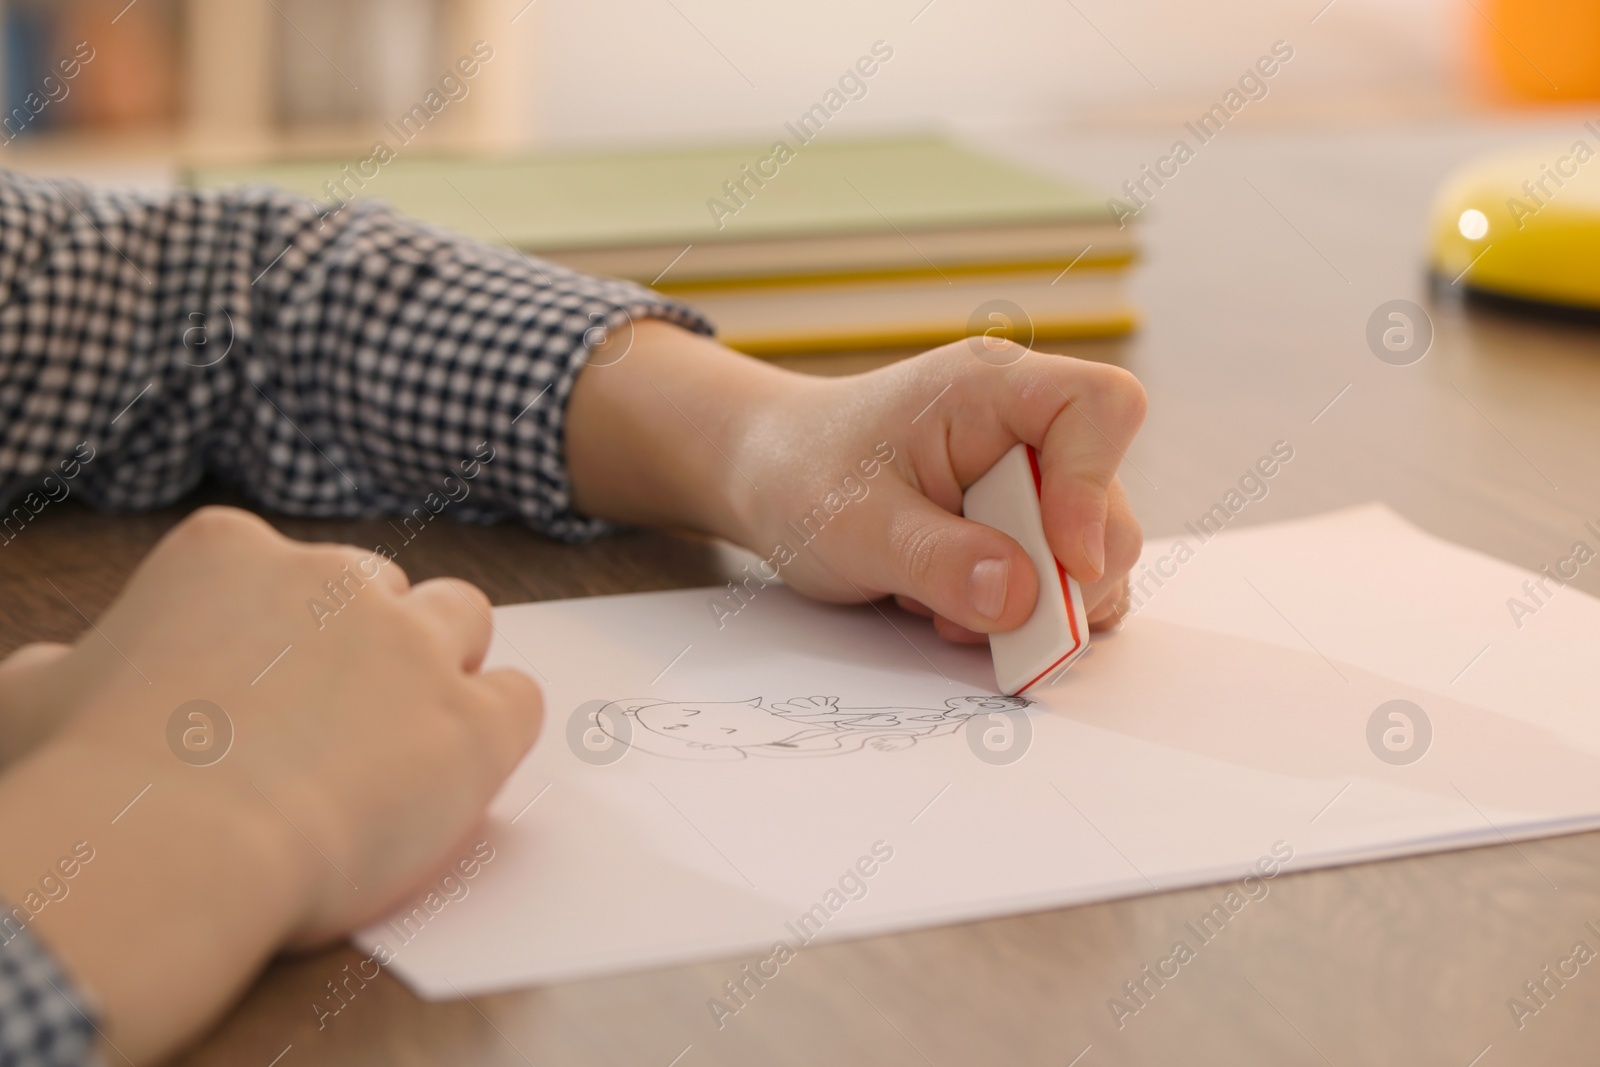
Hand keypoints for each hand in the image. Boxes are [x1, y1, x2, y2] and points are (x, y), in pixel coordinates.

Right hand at [0, 507, 542, 1061]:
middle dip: (368, 643)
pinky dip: (499, 726)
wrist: (169, 849)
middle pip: (380, 590)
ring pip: (462, 620)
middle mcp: (333, 579)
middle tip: (339, 719)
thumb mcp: (35, 698)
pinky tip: (462, 766)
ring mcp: (415, 645)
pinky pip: (521, 698)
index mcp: (230, 552)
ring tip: (410, 733)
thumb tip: (55, 670)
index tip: (266, 689)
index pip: (287, 569)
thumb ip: (65, 669)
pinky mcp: (475, 721)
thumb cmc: (92, 780)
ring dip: (443, 665)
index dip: (284, 633)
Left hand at [730, 339, 1144, 641]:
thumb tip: (1020, 597)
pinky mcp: (1024, 526)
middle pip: (1110, 502)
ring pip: (1093, 555)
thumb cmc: (803, 473)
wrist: (771, 475)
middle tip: (985, 617)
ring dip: (1034, 605)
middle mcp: (1026, 426)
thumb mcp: (853, 524)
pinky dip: (1021, 614)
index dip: (1095, 487)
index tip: (1061, 562)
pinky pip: (1061, 582)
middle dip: (1060, 578)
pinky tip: (956, 611)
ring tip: (946, 610)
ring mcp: (1030, 478)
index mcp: (990, 388)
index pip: (1101, 407)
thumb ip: (935, 559)